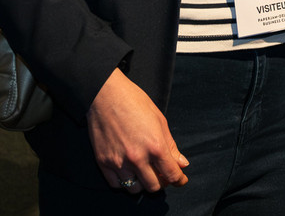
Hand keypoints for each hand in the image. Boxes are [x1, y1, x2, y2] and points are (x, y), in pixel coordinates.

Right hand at [87, 68, 188, 193]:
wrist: (105, 95)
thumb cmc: (134, 102)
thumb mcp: (160, 121)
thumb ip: (171, 146)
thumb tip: (182, 164)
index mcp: (155, 146)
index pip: (171, 174)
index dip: (179, 180)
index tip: (181, 179)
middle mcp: (137, 158)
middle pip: (154, 186)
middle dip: (162, 182)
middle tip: (163, 174)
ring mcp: (118, 162)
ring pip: (135, 189)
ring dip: (143, 184)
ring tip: (146, 172)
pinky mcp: (103, 163)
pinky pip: (116, 184)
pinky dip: (125, 182)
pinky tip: (130, 172)